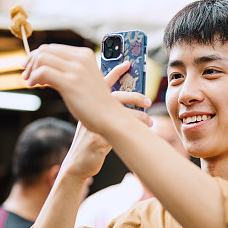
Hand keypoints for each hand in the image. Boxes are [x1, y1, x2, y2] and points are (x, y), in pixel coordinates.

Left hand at [23, 44, 142, 133]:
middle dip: (31, 61)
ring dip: (31, 70)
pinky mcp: (70, 82)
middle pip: (45, 50)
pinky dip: (33, 78)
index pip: (53, 48)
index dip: (38, 56)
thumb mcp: (84, 79)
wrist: (110, 117)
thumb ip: (69, 70)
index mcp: (85, 54)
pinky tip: (34, 86)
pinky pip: (42, 72)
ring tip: (30, 82)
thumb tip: (44, 67)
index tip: (31, 68)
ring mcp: (76, 70)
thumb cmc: (96, 103)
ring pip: (41, 59)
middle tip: (26, 75)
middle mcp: (81, 58)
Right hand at [59, 62, 151, 180]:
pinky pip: (119, 132)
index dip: (116, 72)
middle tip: (148, 100)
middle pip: (115, 96)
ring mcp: (93, 126)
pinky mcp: (97, 140)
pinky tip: (142, 134)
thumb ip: (102, 114)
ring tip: (150, 121)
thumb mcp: (91, 125)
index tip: (128, 63)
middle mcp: (91, 112)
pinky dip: (133, 131)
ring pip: (119, 113)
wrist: (77, 164)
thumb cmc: (88, 145)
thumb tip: (123, 107)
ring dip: (138, 116)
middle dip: (134, 96)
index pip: (103, 83)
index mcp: (90, 106)